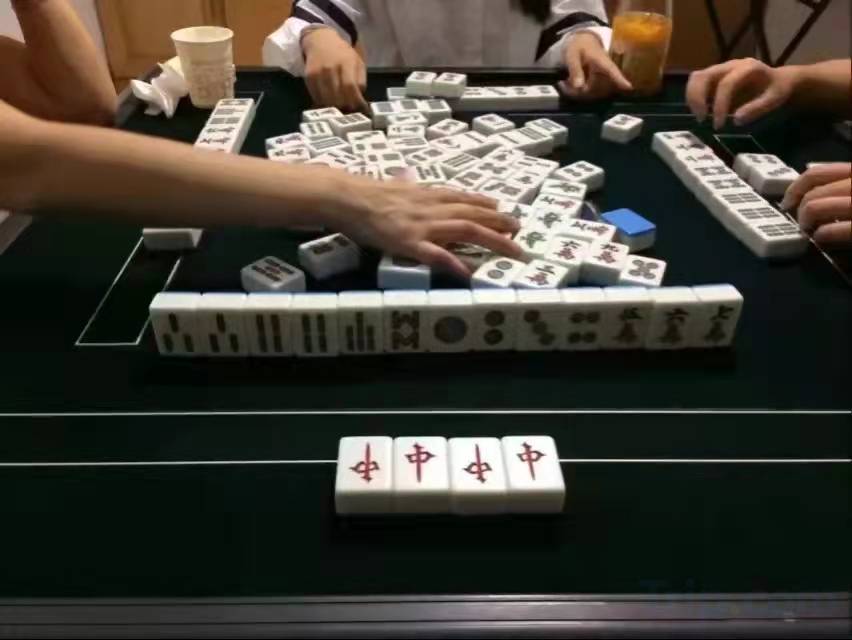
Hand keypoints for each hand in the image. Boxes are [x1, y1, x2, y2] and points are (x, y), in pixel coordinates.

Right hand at [301, 28, 366, 111]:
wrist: (320, 40)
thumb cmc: (342, 54)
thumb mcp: (357, 62)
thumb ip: (360, 80)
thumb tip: (360, 101)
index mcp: (347, 62)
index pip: (350, 87)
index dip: (355, 100)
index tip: (359, 108)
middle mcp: (331, 67)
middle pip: (338, 95)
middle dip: (345, 106)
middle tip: (349, 109)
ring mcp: (319, 72)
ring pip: (326, 99)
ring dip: (334, 107)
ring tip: (339, 107)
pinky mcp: (309, 77)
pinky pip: (316, 96)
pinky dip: (323, 102)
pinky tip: (328, 101)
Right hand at [331, 175, 521, 277]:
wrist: (348, 197)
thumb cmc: (367, 192)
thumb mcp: (394, 184)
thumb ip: (407, 185)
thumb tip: (409, 178)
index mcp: (427, 194)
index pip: (462, 198)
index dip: (484, 204)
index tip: (501, 208)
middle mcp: (432, 208)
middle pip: (473, 214)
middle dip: (499, 222)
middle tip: (519, 229)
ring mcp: (424, 226)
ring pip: (465, 231)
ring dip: (492, 240)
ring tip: (512, 250)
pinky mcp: (410, 243)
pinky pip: (436, 255)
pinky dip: (454, 263)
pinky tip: (469, 273)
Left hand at [561, 32, 631, 99]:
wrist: (581, 42)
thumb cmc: (578, 46)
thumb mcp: (572, 54)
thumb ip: (575, 69)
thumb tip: (579, 87)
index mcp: (602, 60)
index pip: (612, 70)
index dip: (620, 79)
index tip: (629, 87)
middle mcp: (604, 71)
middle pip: (595, 88)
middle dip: (578, 91)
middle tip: (563, 83)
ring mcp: (601, 79)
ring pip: (589, 93)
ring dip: (574, 92)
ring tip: (563, 82)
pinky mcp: (596, 84)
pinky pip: (586, 93)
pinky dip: (574, 91)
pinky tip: (567, 85)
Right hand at [686, 58, 800, 129]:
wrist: (777, 79)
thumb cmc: (776, 89)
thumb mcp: (775, 99)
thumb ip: (757, 108)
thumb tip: (736, 119)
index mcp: (747, 67)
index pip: (726, 84)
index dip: (719, 105)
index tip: (719, 125)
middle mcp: (730, 65)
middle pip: (703, 76)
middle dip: (698, 99)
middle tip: (702, 120)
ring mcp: (720, 69)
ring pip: (696, 78)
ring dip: (692, 98)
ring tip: (700, 117)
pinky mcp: (714, 76)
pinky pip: (696, 83)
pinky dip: (694, 98)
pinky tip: (701, 112)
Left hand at [781, 163, 850, 246]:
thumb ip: (842, 187)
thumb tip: (812, 196)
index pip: (817, 173)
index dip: (795, 188)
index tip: (787, 202)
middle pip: (812, 192)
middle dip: (800, 210)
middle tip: (802, 224)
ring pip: (815, 207)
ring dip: (805, 222)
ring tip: (810, 232)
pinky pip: (831, 229)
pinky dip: (821, 234)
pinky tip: (822, 238)